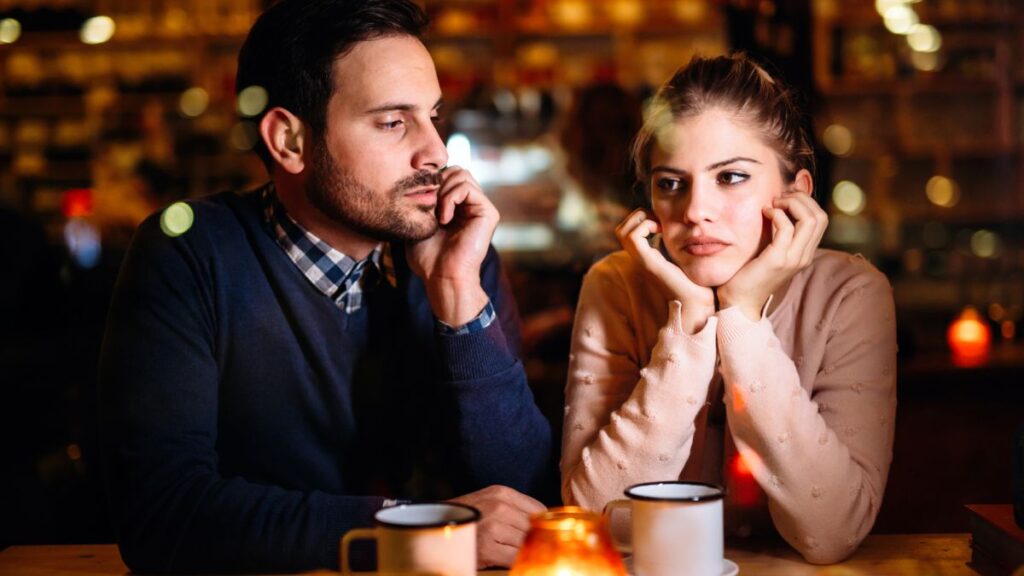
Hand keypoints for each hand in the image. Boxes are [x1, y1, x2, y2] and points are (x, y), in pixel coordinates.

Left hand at [406, 167, 498, 325]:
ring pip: (462, 174)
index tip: (420, 200)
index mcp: (459, 206)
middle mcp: (472, 205)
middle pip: (457, 170)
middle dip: (438, 183)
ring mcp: (481, 208)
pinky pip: (467, 187)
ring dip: (443, 192)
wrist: (441, 276)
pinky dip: (450, 199)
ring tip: (437, 215)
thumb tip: (422, 177)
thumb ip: (424, 199)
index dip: (432, 181)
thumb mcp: (419, 222)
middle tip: (429, 207)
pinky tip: (444, 219)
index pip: (448, 175)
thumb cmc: (428, 257)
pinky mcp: (489, 213)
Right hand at [448, 485, 546, 567]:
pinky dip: (514, 562)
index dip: (542, 524)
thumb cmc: (466, 518)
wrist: (433, 529)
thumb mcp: (490, 502)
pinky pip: (515, 558)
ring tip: (509, 551)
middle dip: (533, 539)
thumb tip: (545, 523)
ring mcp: (493, 528)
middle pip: (535, 528)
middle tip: (524, 546)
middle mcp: (499, 507)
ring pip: (527, 544)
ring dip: (523, 552)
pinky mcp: (487, 549)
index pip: (540, 509)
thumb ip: (515, 509)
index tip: (540, 533)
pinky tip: (504, 560)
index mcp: (502, 493)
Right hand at [615, 208, 713, 333]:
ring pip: (622, 231)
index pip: (628, 232)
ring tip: (658, 225)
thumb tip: (686, 231)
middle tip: (658, 221)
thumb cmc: (695, 282)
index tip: (661, 223)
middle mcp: (640, 259)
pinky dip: (645, 226)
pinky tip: (661, 231)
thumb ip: (677, 247)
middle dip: (638, 217)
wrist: (697, 301)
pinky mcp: (647, 263)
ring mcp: (642, 261)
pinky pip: (633, 237)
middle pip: (621, 230)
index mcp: (646, 257)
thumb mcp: (683, 258)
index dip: (641, 220)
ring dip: (640, 220)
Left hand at [717, 192, 827, 320]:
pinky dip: (776, 214)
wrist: (740, 302)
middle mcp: (804, 256)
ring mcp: (793, 259)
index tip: (785, 197)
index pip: (821, 219)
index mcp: (805, 253)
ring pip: (810, 219)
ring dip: (791, 203)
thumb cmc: (750, 274)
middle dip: (801, 199)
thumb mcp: (771, 251)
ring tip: (773, 204)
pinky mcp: (778, 259)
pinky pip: (786, 227)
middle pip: (820, 216)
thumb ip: (779, 233)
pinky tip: (765, 213)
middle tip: (780, 197)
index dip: (806, 201)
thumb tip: (779, 206)